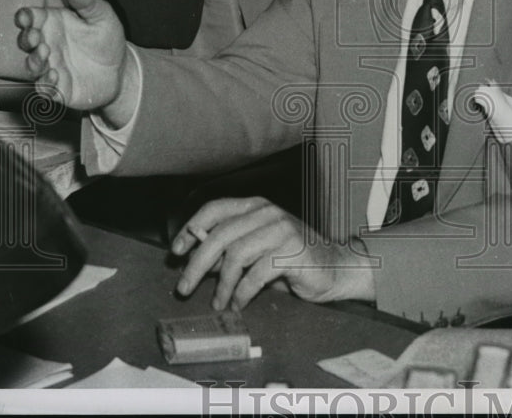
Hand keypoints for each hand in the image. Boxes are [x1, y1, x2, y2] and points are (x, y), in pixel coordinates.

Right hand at [15, 0, 130, 115]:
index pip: (31, 17)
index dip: (24, 16)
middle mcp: (47, 44)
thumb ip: (87, 1)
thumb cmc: (107, 40)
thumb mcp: (102, 16)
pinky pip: (44, 88)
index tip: (26, 17)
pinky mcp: (57, 87)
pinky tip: (55, 76)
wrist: (120, 70)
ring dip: (33, 60)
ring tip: (45, 54)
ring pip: (31, 65)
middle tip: (35, 37)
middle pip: (25, 40)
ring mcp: (50, 66)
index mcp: (53, 24)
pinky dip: (46, 83)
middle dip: (26, 38)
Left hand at [172, 197, 375, 310]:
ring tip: (218, 302)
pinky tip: (239, 303)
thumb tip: (196, 257)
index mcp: (257, 207)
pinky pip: (257, 274)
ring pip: (237, 254)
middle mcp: (268, 213)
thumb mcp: (256, 252)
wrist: (336, 269)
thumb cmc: (293, 261)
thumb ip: (230, 250)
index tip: (176, 252)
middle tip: (183, 287)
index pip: (215, 209)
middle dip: (197, 263)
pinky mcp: (293, 252)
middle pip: (221, 234)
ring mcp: (282, 230)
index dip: (191, 228)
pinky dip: (242, 293)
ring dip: (221, 284)